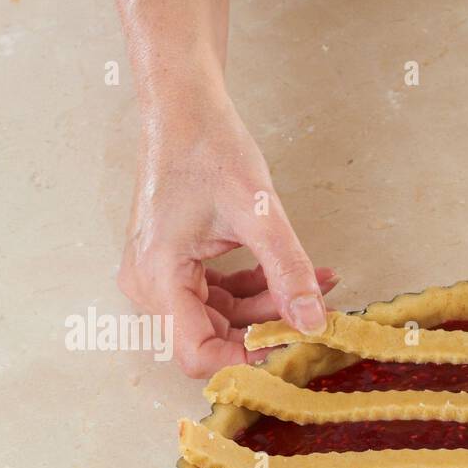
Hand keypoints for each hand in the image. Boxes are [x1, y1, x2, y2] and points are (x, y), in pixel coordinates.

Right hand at [116, 88, 336, 376]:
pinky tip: (299, 278)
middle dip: (268, 329)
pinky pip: (221, 296)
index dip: (244, 360)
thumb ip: (288, 271)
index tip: (289, 348)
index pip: (197, 353)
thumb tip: (314, 322)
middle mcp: (150, 285)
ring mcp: (161, 277)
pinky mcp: (176, 267)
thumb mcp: (260, 212)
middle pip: (213, 337)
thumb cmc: (207, 146)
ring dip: (271, 308)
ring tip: (318, 287)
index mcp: (158, 276)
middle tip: (315, 314)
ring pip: (223, 318)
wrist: (183, 107)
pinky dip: (259, 290)